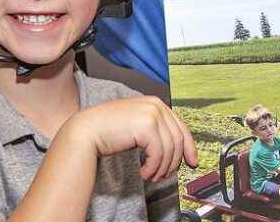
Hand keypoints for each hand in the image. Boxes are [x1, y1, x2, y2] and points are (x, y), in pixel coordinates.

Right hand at [64, 95, 197, 181]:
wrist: (86, 131)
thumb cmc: (108, 130)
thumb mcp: (136, 126)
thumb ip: (155, 130)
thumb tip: (176, 149)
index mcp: (155, 103)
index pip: (180, 126)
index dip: (189, 146)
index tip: (192, 162)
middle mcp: (156, 105)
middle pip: (177, 139)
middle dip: (173, 162)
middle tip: (162, 176)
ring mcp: (152, 114)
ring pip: (170, 149)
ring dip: (161, 168)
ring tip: (151, 176)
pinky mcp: (147, 125)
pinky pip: (159, 153)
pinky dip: (153, 167)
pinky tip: (144, 172)